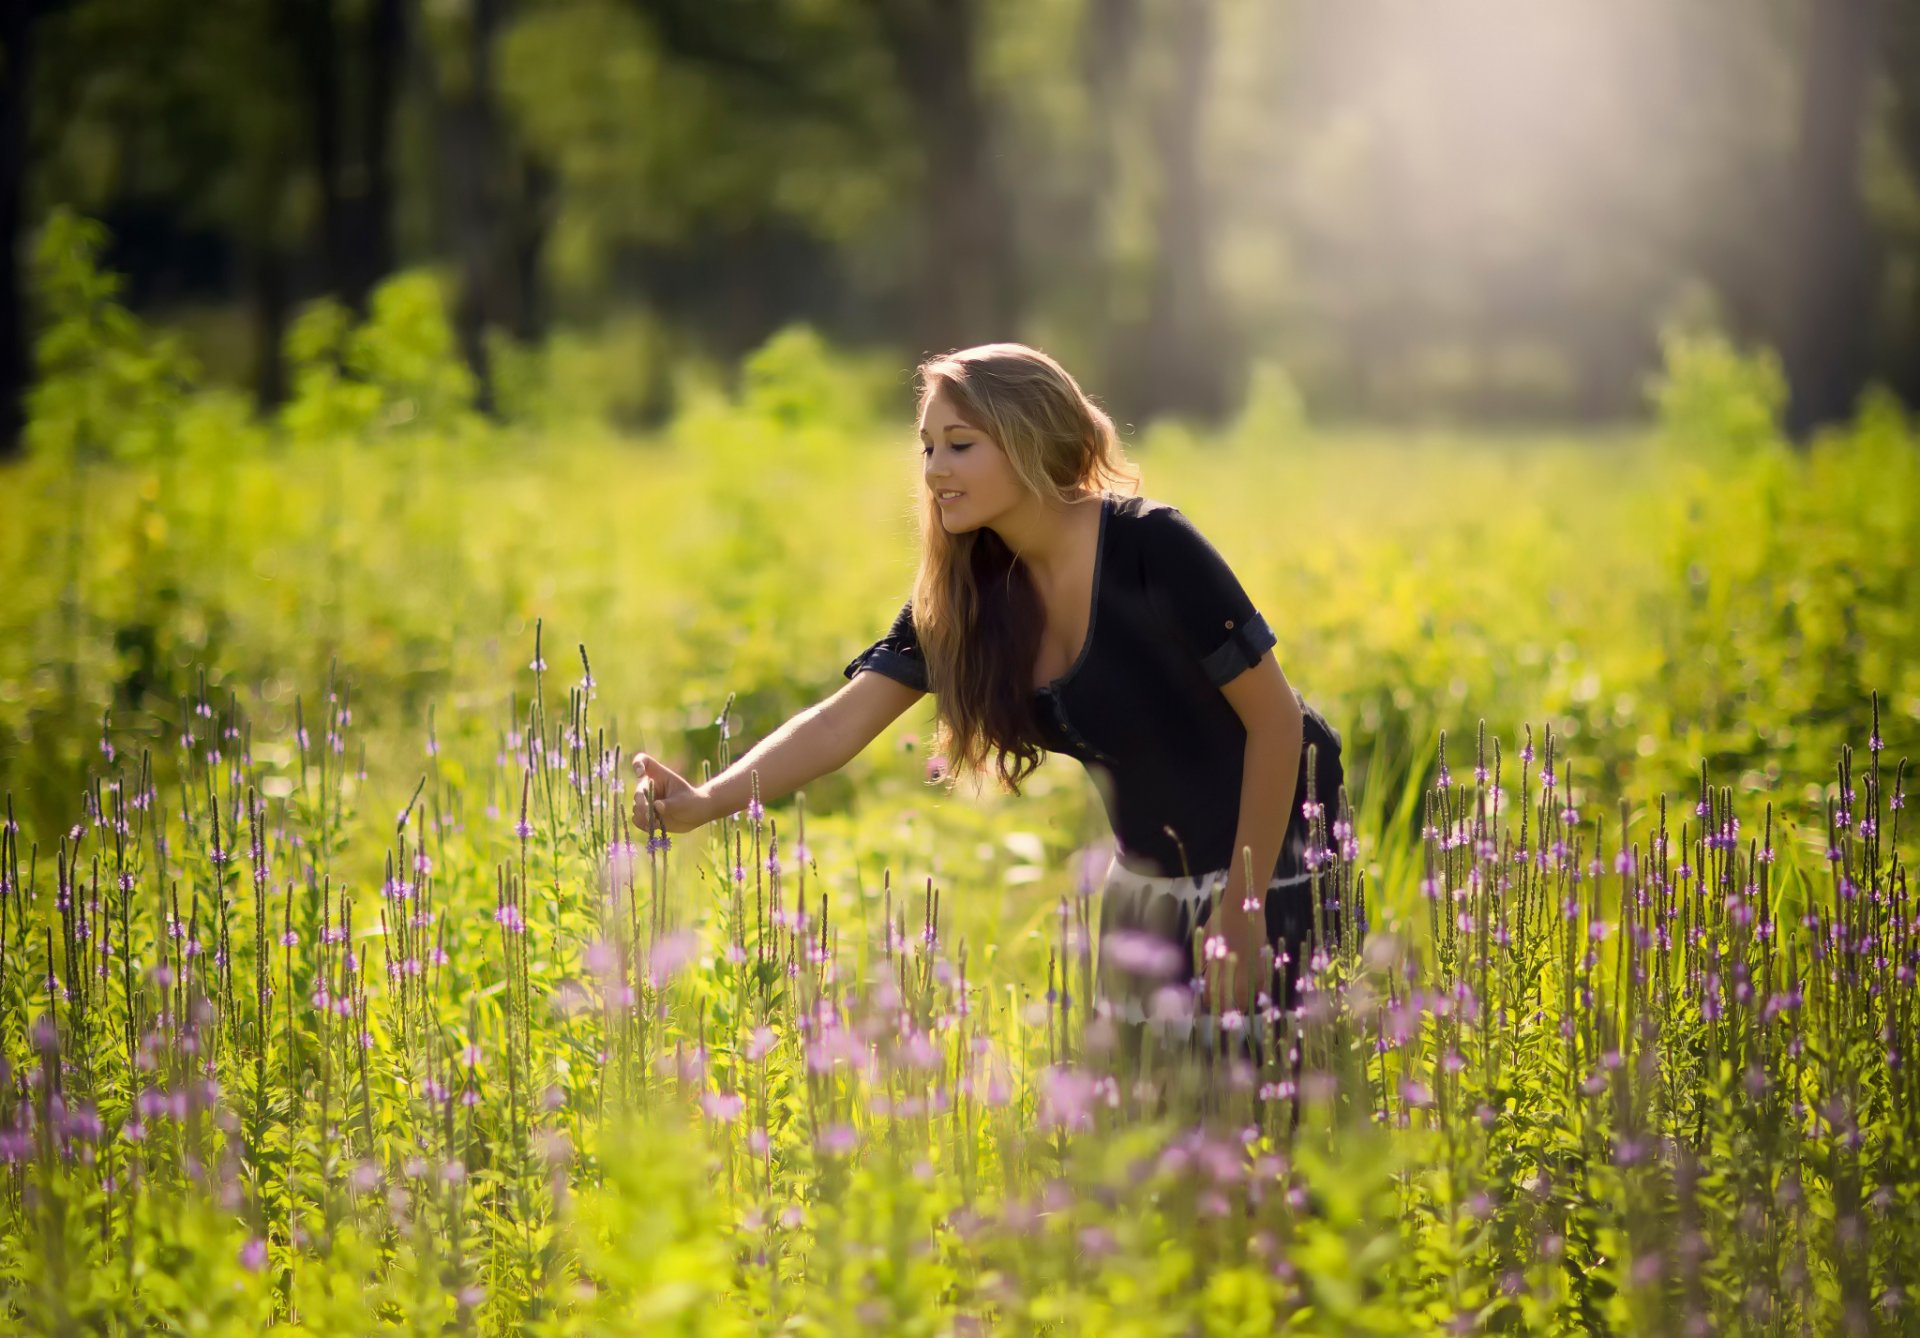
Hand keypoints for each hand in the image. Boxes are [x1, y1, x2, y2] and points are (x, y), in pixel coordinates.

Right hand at [630, 752, 711, 833]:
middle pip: (638, 792)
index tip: (641, 774)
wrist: (696, 814)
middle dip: (641, 803)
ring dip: (643, 816)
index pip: (643, 761)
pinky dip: (643, 824)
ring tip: (656, 821)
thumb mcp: (683, 801)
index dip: (638, 764)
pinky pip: (638, 820)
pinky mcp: (646, 815)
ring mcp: (647, 801)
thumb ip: (670, 804)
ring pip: (636, 808)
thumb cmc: (692, 801)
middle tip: (649, 813)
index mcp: (659, 775)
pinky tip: (654, 825)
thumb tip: (656, 807)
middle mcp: (650, 787)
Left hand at [1197, 898, 1268, 1018]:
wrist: (1241, 903)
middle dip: (1227, 1007)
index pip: (1212, 988)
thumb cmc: (1220, 917)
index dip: (1210, 1000)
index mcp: (1216, 959)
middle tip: (1225, 1015)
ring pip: (1247, 990)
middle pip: (1230, 994)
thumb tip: (1205, 971)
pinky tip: (1255, 995)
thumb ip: (1207, 955)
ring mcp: (1248, 962)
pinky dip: (1258, 989)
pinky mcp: (1260, 957)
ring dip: (1243, 1002)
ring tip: (1240, 1011)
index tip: (1208, 1005)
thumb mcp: (1207, 936)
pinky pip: (1261, 979)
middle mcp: (1232, 964)